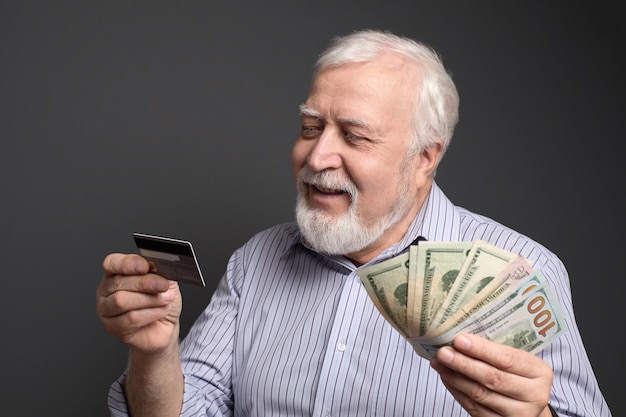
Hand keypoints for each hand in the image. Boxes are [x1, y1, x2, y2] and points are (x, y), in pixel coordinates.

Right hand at [96, 253, 181, 353]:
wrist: (166, 327)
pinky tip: (161, 311)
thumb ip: (157, 269)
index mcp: (116, 273)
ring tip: (166, 300)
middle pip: (119, 282)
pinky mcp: (113, 327)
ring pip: (121, 301)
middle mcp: (107, 290)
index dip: (128, 263)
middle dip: (145, 283)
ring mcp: (106, 310)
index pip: (112, 263)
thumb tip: (154, 264)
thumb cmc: (162, 302)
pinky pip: (130, 319)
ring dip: (149, 299)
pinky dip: (151, 313)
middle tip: (163, 285)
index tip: (145, 266)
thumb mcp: (164, 279)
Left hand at [430, 333, 552, 416]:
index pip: (507, 359)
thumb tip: (461, 337)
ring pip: (479, 394)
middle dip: (463, 363)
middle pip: (492, 378)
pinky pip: (473, 408)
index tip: (459, 340)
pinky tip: (446, 377)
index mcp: (539, 372)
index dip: (481, 350)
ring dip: (454, 377)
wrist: (528, 404)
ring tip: (438, 363)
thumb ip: (497, 350)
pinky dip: (456, 391)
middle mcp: (533, 395)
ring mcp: (518, 414)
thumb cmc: (518, 374)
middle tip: (443, 352)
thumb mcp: (519, 359)